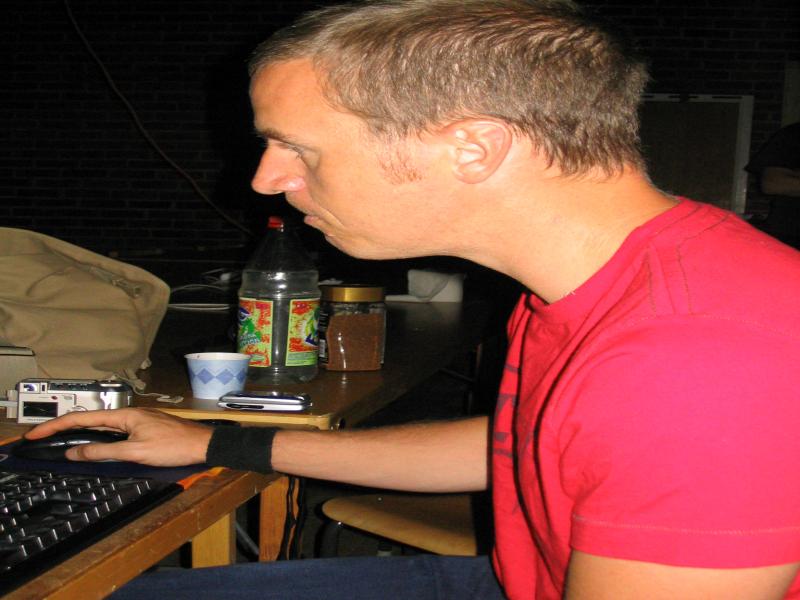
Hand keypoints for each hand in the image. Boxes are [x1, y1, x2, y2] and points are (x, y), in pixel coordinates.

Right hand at [25, 408, 213, 466]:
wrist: (205, 445)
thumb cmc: (176, 446)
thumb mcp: (136, 452)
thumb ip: (104, 452)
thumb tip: (76, 453)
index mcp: (125, 415)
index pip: (83, 418)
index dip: (56, 426)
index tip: (36, 434)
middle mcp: (130, 414)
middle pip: (90, 419)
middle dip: (63, 427)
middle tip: (40, 437)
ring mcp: (138, 421)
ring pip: (102, 425)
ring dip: (80, 431)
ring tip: (58, 438)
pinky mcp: (146, 429)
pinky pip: (115, 431)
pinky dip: (98, 436)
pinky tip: (94, 443)